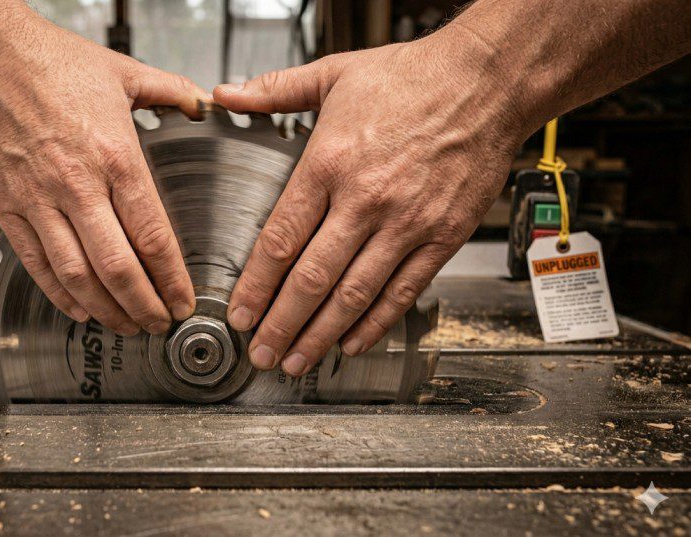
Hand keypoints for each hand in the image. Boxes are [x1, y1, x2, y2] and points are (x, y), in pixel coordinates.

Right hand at [0, 17, 209, 335]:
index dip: (172, 278)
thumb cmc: (50, 61)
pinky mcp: (6, 207)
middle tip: (161, 324)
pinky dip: (60, 295)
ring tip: (127, 326)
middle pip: (117, 267)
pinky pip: (36, 264)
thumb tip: (203, 105)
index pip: (151, 234)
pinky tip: (80, 309)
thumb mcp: (123, 70)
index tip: (184, 299)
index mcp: (114, 155)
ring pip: (76, 275)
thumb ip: (171, 90)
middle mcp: (77, 184)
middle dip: (144, 306)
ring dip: (105, 310)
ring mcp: (37, 200)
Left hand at [214, 36, 527, 375]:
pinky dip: (376, 322)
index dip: (257, 285)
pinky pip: (403, 290)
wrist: (488, 81)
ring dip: (321, 334)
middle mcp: (366, 200)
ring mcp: (407, 223)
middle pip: (312, 278)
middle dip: (280, 324)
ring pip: (355, 294)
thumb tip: (224, 95)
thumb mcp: (333, 74)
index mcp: (330, 163)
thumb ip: (274, 90)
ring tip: (296, 360)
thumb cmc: (413, 78)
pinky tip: (352, 342)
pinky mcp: (443, 236)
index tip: (240, 313)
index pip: (282, 239)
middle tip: (260, 354)